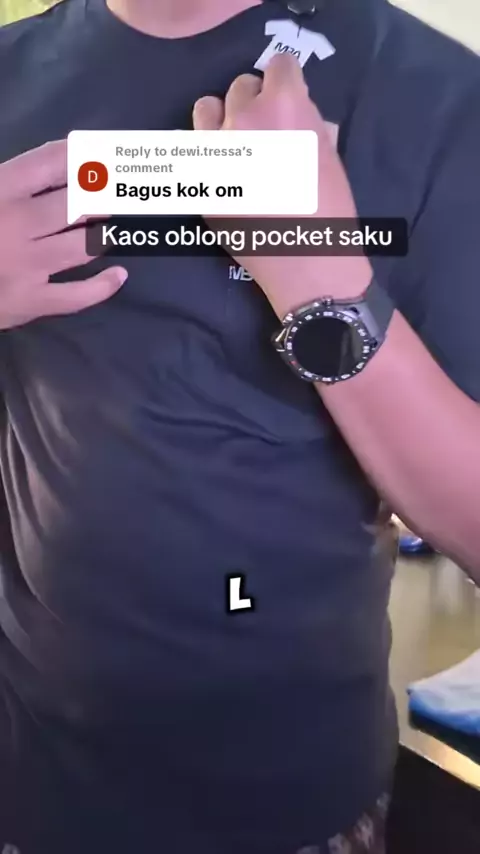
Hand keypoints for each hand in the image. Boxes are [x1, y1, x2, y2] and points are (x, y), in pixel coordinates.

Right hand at [0, 140, 126, 330]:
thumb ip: (3, 179)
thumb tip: (39, 166)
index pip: (48, 163)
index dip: (78, 155)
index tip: (98, 151)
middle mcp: (18, 224)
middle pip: (76, 205)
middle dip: (102, 196)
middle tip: (120, 191)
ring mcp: (28, 266)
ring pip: (81, 246)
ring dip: (103, 234)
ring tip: (115, 223)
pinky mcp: (31, 302)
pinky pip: (77, 296)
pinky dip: (102, 287)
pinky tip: (118, 276)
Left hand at [193, 54, 371, 316]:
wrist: (308, 266)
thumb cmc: (331, 211)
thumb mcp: (329, 155)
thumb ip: (307, 122)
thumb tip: (291, 109)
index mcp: (284, 108)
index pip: (279, 65)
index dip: (286, 83)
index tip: (288, 100)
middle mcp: (244, 122)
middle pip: (241, 87)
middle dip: (255, 103)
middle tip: (266, 131)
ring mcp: (216, 154)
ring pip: (207, 111)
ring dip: (222, 121)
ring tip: (237, 145)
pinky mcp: (200, 185)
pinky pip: (196, 153)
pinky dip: (209, 158)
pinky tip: (226, 177)